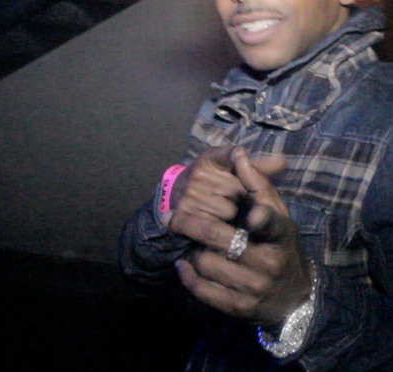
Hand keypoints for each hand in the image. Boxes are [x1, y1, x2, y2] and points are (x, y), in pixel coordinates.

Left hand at [171, 147, 312, 324]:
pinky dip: (187, 274)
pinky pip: (201, 289)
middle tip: (170, 217)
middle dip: (188, 223)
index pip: (273, 224)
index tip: (253, 215)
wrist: (294, 297)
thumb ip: (258, 184)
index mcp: (280, 235)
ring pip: (204, 261)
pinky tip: (184, 264)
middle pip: (217, 238)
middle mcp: (269, 263)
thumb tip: (240, 154)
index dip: (263, 219)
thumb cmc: (281, 244)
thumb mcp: (278, 213)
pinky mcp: (238, 308)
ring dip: (192, 250)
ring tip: (191, 243)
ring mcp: (254, 289)